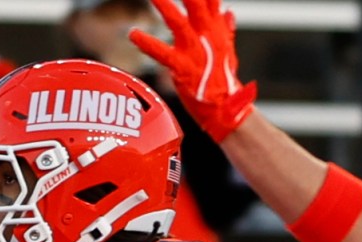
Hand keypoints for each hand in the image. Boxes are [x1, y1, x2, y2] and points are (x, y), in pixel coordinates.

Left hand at [130, 0, 257, 139]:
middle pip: (196, 3)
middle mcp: (207, 36)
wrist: (227, 111)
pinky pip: (163, 53)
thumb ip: (225, 29)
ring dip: (163, 5)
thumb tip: (228, 12)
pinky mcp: (184, 68)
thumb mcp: (227, 51)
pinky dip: (147, 44)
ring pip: (177, 21)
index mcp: (216, 29)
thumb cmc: (224, 81)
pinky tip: (133, 34)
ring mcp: (195, 51)